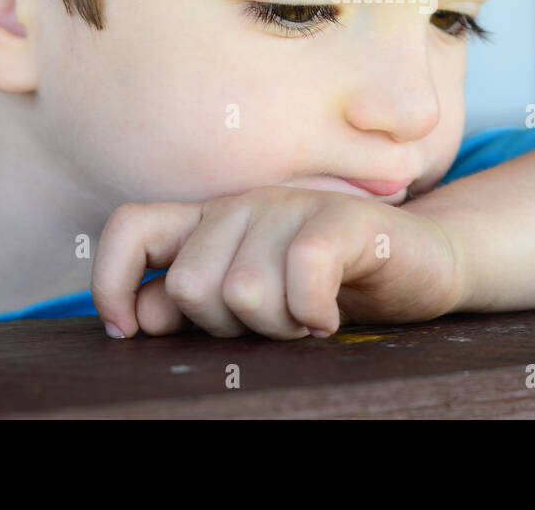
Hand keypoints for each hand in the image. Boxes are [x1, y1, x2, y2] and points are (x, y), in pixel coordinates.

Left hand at [91, 186, 467, 339]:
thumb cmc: (333, 285)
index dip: (110, 282)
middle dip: (230, 326)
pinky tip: (330, 315)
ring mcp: (293, 205)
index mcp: (212, 221)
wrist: (424, 265)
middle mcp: (244, 204)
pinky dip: (314, 313)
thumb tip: (141, 315)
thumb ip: (196, 299)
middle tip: (276, 320)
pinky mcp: (342, 218)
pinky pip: (302, 275)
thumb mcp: (255, 297)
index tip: (130, 331)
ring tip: (308, 315)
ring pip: (244, 291)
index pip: (129, 229)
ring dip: (280, 325)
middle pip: (191, 285)